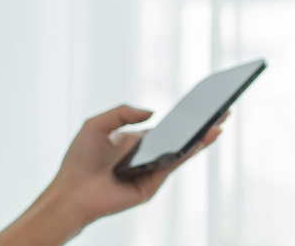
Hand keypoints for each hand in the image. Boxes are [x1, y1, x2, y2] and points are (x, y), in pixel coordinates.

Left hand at [0, 105, 226, 245]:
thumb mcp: (97, 124)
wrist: (71, 189)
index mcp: (134, 141)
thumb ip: (123, 113)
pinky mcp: (152, 184)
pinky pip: (172, 165)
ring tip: (219, 125)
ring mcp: (151, 170)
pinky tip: (199, 141)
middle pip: (179, 139)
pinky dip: (187, 153)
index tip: (202, 104)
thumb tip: (153, 113)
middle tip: (222, 111)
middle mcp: (146, 156)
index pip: (165, 127)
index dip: (183, 118)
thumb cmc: (79, 158)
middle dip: (200, 127)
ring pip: (181, 152)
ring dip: (201, 139)